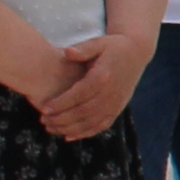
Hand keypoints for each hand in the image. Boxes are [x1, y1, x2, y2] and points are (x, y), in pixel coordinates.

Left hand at [32, 30, 146, 142]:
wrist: (136, 52)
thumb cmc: (113, 47)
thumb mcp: (99, 43)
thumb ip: (82, 49)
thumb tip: (66, 52)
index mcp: (104, 76)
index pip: (80, 94)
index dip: (61, 103)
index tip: (44, 109)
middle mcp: (111, 92)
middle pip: (84, 111)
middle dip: (62, 119)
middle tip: (43, 121)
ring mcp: (116, 103)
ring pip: (91, 122)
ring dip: (70, 128)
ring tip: (51, 129)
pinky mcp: (118, 109)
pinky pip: (101, 126)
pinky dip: (85, 133)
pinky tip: (68, 136)